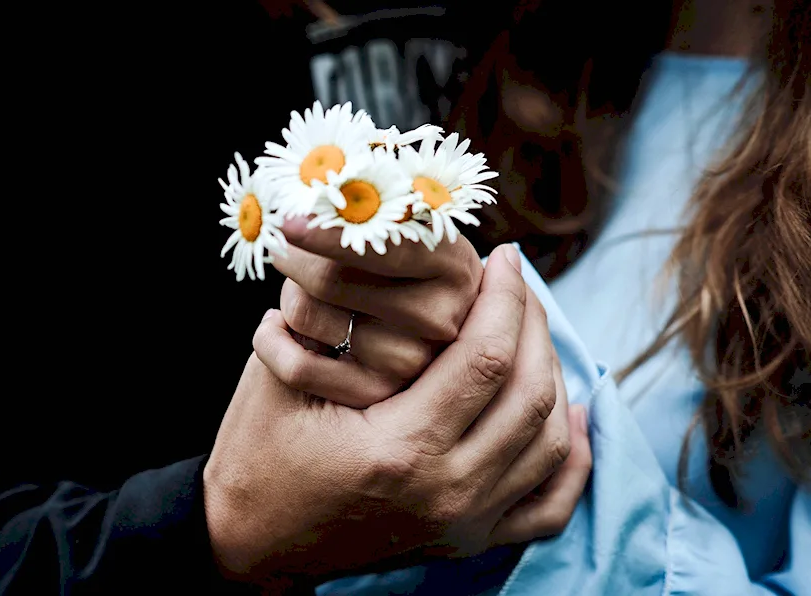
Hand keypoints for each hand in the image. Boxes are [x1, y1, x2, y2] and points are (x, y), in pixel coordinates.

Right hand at [205, 245, 588, 589]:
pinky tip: (573, 415)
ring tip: (532, 331)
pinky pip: (549, 504)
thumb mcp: (282, 378)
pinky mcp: (467, 541)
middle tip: (519, 285)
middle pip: (530, 394)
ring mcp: (463, 524)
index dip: (505, 297)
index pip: (485, 357)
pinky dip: (571, 456)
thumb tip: (399, 257)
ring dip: (553, 376)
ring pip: (549, 441)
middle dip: (534, 324)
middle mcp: (445, 493)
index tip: (504, 258)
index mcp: (398, 450)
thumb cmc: (258, 452)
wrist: (250, 540)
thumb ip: (337, 321)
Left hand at [270, 217, 484, 406]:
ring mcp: (412, 362)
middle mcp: (441, 317)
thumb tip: (304, 208)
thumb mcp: (400, 225)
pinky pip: (295, 365)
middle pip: (328, 279)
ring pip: (305, 313)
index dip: (328, 231)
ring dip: (288, 295)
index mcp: (452, 263)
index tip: (287, 221)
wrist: (415, 319)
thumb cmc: (395, 256)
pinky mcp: (376, 396)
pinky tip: (277, 326)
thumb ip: (365, 213)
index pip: (382, 245)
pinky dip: (270, 340)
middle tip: (285, 247)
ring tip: (302, 290)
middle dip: (293, 257)